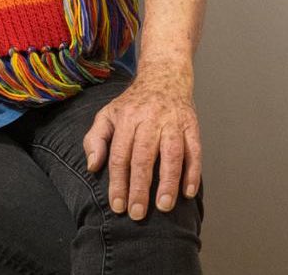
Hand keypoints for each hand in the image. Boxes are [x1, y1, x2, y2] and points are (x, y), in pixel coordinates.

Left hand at [83, 70, 201, 219]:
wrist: (164, 74)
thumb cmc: (133, 103)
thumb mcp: (107, 114)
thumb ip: (95, 139)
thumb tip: (93, 166)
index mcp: (127, 118)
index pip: (120, 154)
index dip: (118, 182)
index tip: (118, 206)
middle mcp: (150, 118)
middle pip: (144, 155)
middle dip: (140, 186)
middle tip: (138, 213)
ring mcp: (173, 120)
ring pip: (171, 152)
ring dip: (168, 181)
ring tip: (164, 206)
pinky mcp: (191, 123)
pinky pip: (194, 148)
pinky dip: (193, 170)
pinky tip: (188, 191)